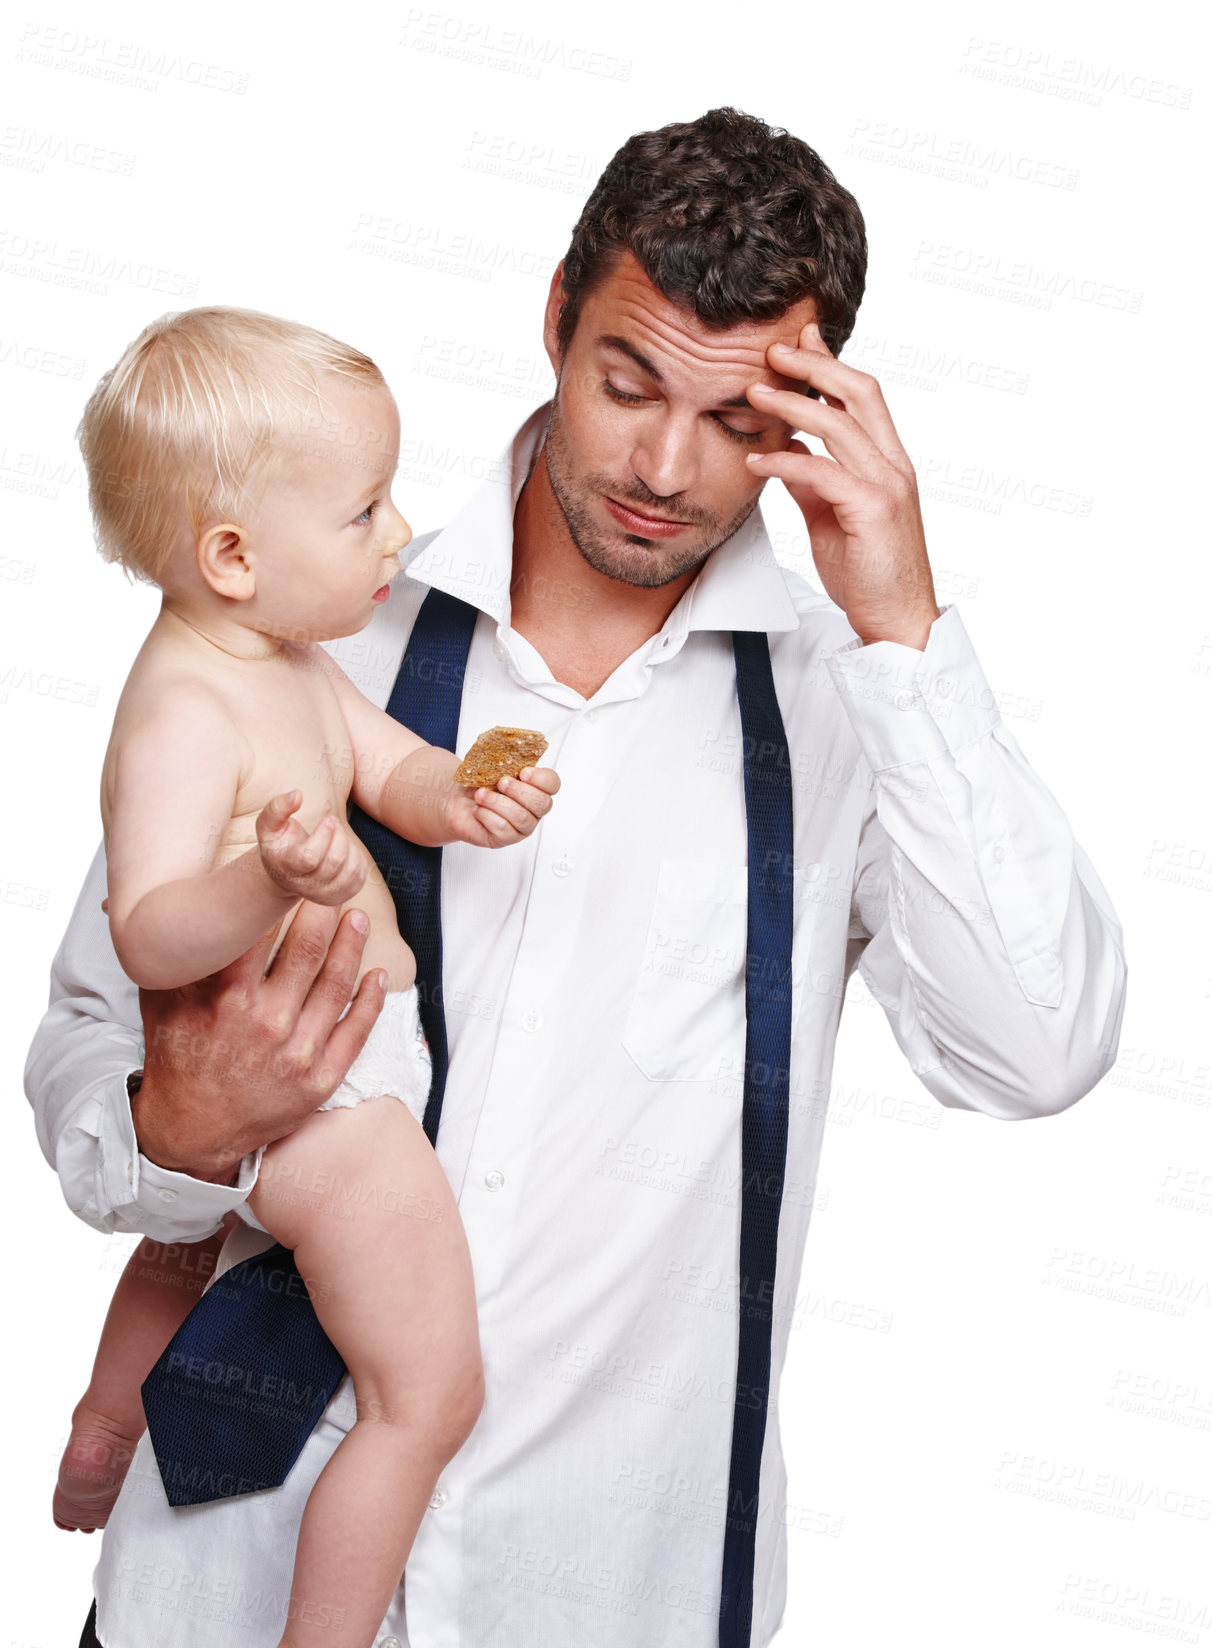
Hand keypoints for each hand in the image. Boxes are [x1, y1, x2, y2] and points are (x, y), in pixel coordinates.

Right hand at [131, 902, 387, 1179]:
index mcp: (226, 999)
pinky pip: (355, 1033)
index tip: (293, 871)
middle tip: (334, 884)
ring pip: (336, 986)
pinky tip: (378, 975)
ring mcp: (297, 1054)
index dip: (279, 897)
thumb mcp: (161, 1004)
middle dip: (324, 911)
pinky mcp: (319, 1080)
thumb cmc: (177, 1060)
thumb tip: (163, 905)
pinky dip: (371, 1001)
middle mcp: (266, 1023)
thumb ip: (170, 956)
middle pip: (307, 951)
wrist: (191, 1132)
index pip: (261, 932)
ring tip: (357, 917)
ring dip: (352, 946)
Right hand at [256, 790, 367, 904]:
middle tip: (334, 822)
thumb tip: (297, 795)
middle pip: (333, 862)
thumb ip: (277, 807)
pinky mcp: (341, 896)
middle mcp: (304, 887)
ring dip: (349, 845)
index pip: (309, 857)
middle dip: (339, 835)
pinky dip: (357, 857)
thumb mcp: (269, 824)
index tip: (328, 819)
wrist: (286, 871)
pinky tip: (345, 847)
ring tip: (339, 834)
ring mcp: (323, 895)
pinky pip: (359, 876)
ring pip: (349, 871)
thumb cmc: (279, 842)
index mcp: (285, 867)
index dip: (324, 835)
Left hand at [447, 765, 559, 848]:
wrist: (456, 799)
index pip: (553, 784)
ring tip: (480, 795)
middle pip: (542, 804)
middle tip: (501, 782)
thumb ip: (506, 757)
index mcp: (534, 787)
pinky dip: (487, 816)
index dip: (541, 779)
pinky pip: (504, 830)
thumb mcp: (492, 764)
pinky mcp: (505, 839)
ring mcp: (521, 826)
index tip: (523, 772)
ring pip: (522, 818)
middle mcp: (533, 809)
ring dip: (498, 803)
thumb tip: (510, 747)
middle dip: (519, 791)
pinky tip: (478, 810)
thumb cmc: (477, 782)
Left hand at [744, 320, 939, 649]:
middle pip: (858, 392)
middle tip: (772, 350)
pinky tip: (757, 462)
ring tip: (754, 394)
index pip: (862, 397)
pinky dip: (787, 462)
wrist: (896, 620)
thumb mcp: (830, 518)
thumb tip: (786, 452)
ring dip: (793, 404)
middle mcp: (893, 465)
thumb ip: (811, 483)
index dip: (831, 364)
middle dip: (815, 364)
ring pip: (840, 425)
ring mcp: (887, 486)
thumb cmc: (867, 573)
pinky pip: (823, 472)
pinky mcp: (872, 511)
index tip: (797, 340)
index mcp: (888, 462)